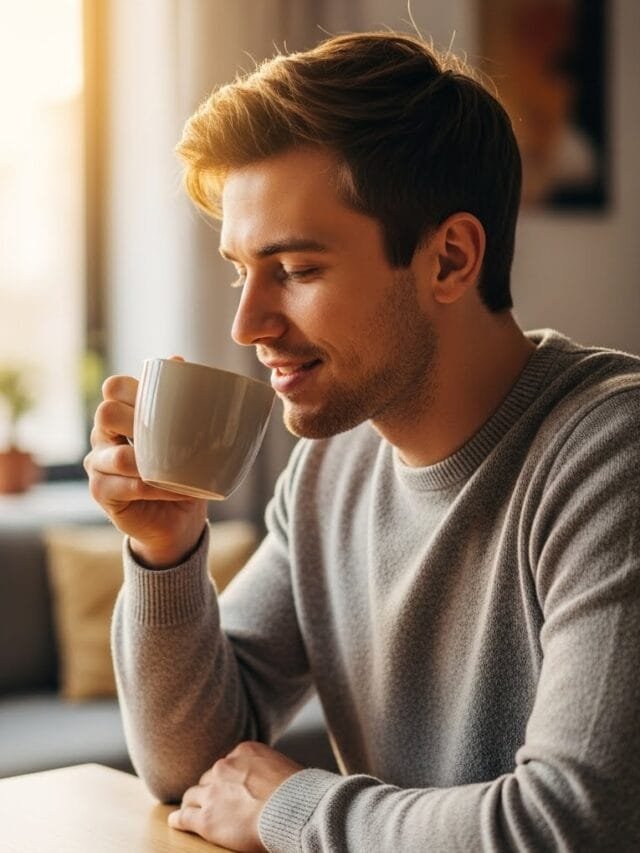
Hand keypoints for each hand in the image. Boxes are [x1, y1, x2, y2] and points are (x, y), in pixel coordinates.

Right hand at [83, 371, 206, 567]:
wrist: (178, 517)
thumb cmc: (182, 470)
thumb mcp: (186, 434)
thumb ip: (180, 401)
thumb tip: (179, 360)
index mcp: (121, 414)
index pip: (114, 387)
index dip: (134, 388)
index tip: (168, 401)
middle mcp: (103, 435)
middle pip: (106, 414)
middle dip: (139, 422)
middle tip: (173, 436)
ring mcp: (98, 464)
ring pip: (119, 456)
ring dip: (156, 464)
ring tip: (183, 472)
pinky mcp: (101, 492)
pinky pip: (130, 486)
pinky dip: (160, 487)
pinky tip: (180, 490)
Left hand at [167, 741, 302, 851]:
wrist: (292, 809)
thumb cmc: (298, 792)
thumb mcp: (282, 766)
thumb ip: (267, 768)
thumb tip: (269, 779)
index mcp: (243, 751)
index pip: (227, 764)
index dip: (226, 778)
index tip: (229, 787)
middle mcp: (224, 767)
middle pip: (208, 778)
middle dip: (210, 789)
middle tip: (213, 801)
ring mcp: (212, 793)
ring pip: (193, 795)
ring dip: (193, 803)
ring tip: (190, 810)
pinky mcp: (206, 819)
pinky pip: (185, 817)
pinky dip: (179, 819)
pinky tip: (176, 821)